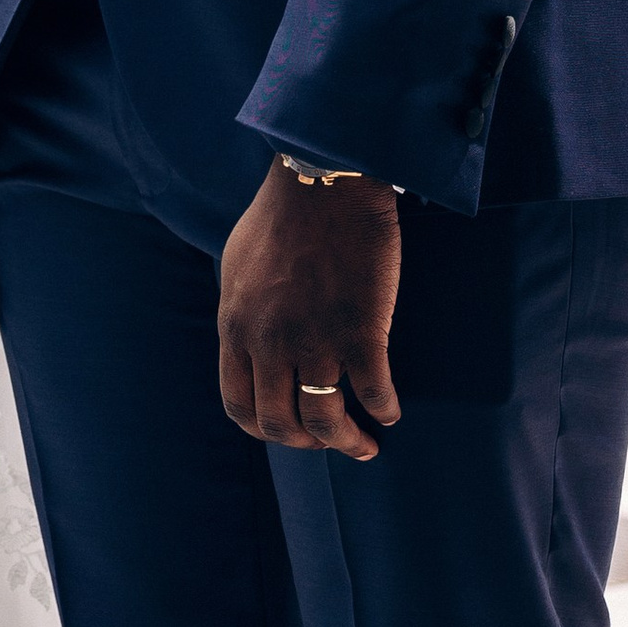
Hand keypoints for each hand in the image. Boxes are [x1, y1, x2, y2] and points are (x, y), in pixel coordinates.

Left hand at [217, 163, 401, 461]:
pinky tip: (391, 410)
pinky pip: (374, 392)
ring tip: (365, 445)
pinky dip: (384, 409)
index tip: (288, 431)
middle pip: (279, 424)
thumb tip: (248, 340)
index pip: (238, 405)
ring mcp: (315, 340)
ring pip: (325, 422)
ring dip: (347, 443)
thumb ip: (241, 311)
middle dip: (305, 444)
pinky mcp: (360, 331)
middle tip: (330, 442)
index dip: (265, 430)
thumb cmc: (282, 214)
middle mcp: (269, 343)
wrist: (325, 181)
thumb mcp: (237, 266)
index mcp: (236, 328)